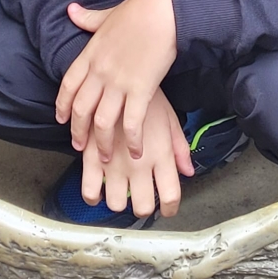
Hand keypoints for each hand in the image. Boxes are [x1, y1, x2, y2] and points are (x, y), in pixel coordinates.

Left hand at [55, 0, 176, 161]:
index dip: (62, 105)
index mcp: (91, 54)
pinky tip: (135, 151)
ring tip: (105, 158)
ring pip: (102, 122)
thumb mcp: (107, 14)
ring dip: (102, 144)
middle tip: (80, 147)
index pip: (68, 85)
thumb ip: (87, 18)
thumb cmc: (140, 10)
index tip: (61, 119)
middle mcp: (100, 72)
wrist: (165, 12)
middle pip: (81, 109)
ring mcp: (119, 83)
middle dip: (78, 132)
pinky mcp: (141, 90)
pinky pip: (131, 123)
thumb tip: (70, 9)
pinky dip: (132, 140)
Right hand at [81, 89, 192, 218]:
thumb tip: (188, 170)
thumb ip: (179, 147)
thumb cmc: (146, 93)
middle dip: (143, 208)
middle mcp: (138, 162)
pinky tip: (97, 188)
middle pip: (142, 207)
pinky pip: (89, 189)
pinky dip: (92, 195)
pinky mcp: (92, 155)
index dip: (170, 208)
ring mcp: (114, 161)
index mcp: (161, 153)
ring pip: (115, 203)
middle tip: (141, 199)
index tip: (167, 209)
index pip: (170, 195)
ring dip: (118, 201)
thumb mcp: (169, 116)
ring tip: (120, 190)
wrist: (119, 69)